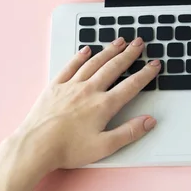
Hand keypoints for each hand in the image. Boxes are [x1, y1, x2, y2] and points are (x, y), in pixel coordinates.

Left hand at [0, 37, 159, 190]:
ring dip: (109, 50)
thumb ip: (129, 132)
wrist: (35, 146)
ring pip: (94, 62)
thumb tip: (148, 121)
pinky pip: (70, 66)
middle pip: (114, 67)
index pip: (131, 85)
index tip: (154, 65)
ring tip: (119, 41)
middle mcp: (89, 90)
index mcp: (103, 105)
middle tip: (139, 43)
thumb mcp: (104, 147)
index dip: (145, 74)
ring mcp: (71, 86)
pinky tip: (87, 50)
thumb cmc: (67, 149)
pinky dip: (80, 57)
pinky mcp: (55, 86)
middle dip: (129, 54)